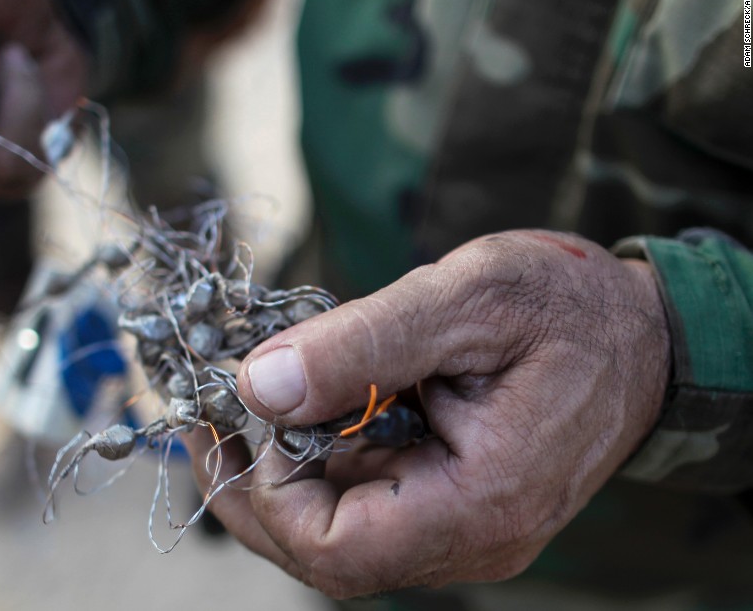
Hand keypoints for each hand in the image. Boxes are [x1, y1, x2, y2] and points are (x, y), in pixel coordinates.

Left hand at [183, 230, 670, 597]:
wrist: (641, 333)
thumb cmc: (568, 308)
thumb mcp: (466, 297)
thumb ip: (362, 344)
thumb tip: (261, 384)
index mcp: (481, 503)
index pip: (336, 549)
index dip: (266, 493)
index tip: (239, 414)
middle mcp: (470, 537)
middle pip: (324, 552)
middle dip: (251, 487)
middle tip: (209, 411)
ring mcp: (459, 527)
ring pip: (335, 530)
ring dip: (276, 470)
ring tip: (241, 397)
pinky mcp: (449, 504)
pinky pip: (363, 502)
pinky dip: (315, 458)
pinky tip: (297, 403)